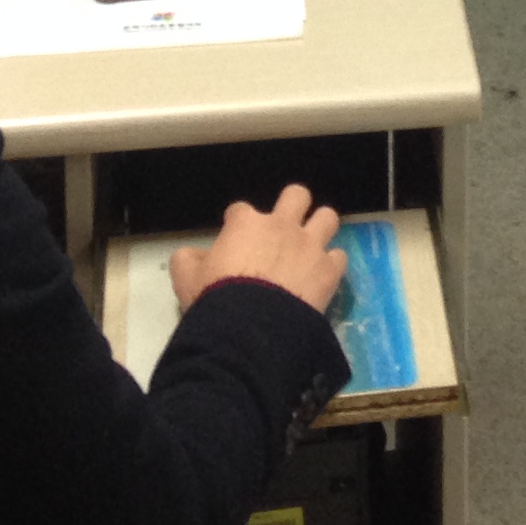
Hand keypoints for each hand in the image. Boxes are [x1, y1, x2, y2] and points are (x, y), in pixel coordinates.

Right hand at [171, 183, 345, 314]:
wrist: (249, 328)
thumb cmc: (215, 299)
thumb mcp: (186, 279)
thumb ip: (187, 260)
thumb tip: (192, 254)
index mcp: (246, 224)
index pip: (240, 209)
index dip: (237, 221)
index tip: (236, 235)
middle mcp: (282, 226)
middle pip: (297, 195)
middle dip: (293, 206)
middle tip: (285, 226)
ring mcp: (309, 246)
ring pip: (327, 217)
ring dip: (320, 228)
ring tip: (312, 244)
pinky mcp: (328, 270)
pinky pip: (339, 256)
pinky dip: (331, 264)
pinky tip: (323, 275)